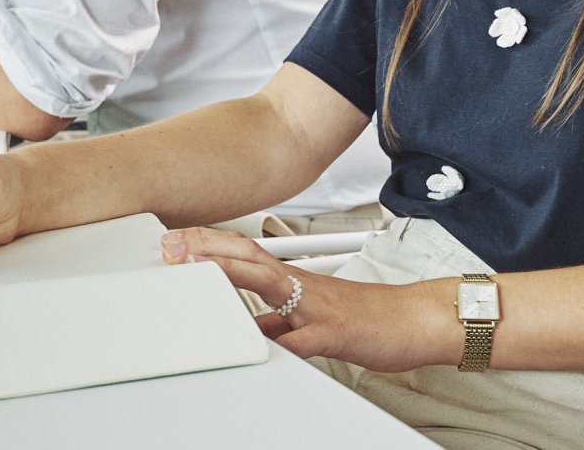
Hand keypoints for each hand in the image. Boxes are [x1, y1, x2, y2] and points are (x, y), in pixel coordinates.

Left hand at [160, 227, 453, 371]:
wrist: (414, 321)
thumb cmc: (368, 318)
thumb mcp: (313, 320)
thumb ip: (281, 321)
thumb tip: (251, 326)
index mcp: (293, 282)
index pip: (243, 255)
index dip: (208, 246)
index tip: (174, 243)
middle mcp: (302, 285)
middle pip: (247, 257)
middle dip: (206, 248)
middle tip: (169, 245)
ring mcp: (317, 305)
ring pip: (268, 282)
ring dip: (231, 272)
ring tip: (198, 269)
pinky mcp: (335, 331)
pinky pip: (302, 337)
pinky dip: (279, 337)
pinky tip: (258, 339)